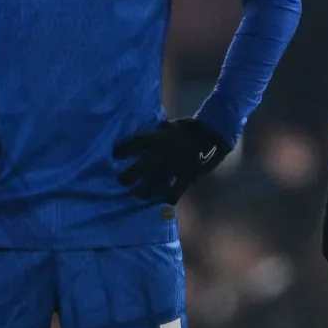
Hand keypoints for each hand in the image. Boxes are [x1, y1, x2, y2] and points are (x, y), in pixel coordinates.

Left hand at [113, 117, 230, 204]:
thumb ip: (155, 133)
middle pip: (142, 167)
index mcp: (158, 138)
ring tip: (137, 195)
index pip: (136, 143)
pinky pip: (176, 190)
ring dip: (144, 190)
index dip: (124, 150)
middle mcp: (163, 153)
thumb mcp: (169, 126)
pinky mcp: (187, 175)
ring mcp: (175, 166)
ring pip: (155, 181)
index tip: (115, 155)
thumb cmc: (187, 129)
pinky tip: (164, 202)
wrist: (211, 134)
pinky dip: (169, 197)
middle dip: (130, 176)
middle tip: (122, 182)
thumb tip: (140, 136)